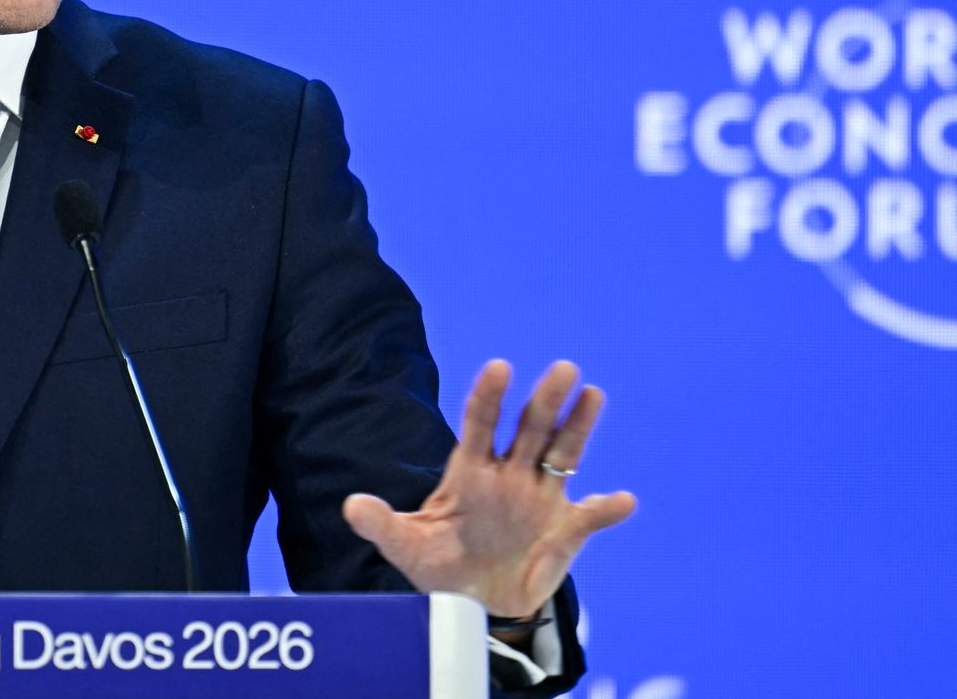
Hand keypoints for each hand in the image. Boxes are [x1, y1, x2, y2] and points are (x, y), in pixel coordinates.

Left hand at [341, 359, 635, 618]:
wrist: (476, 605)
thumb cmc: (439, 566)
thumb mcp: (406, 547)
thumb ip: (381, 525)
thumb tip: (351, 506)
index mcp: (470, 472)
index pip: (480, 423)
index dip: (489, 396)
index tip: (499, 368)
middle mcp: (509, 475)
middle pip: (529, 428)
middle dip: (545, 400)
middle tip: (563, 369)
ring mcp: (540, 498)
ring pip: (563, 454)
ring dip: (579, 426)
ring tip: (592, 394)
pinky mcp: (566, 530)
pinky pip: (591, 516)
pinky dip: (607, 510)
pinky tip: (622, 500)